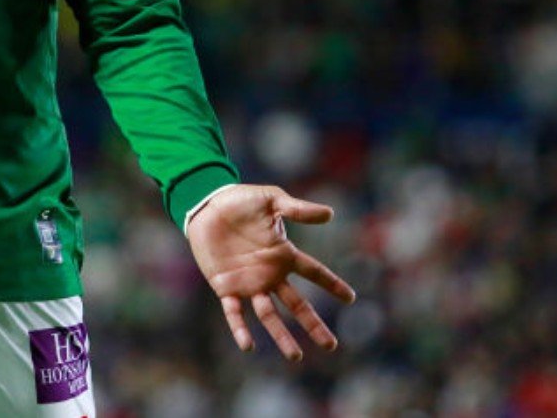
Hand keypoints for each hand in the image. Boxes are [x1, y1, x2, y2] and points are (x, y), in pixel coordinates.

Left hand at [185, 184, 356, 361]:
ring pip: (268, 315)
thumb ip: (297, 208)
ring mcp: (248, 283)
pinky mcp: (225, 286)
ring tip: (296, 356)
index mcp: (283, 254)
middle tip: (330, 345)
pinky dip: (240, 329)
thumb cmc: (240, 200)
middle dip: (312, 324)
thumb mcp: (271, 199)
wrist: (206, 205)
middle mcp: (269, 274)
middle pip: (296, 304)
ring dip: (281, 335)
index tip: (351, 298)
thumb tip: (330, 214)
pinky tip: (248, 345)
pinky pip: (234, 312)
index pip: (314, 272)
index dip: (332, 284)